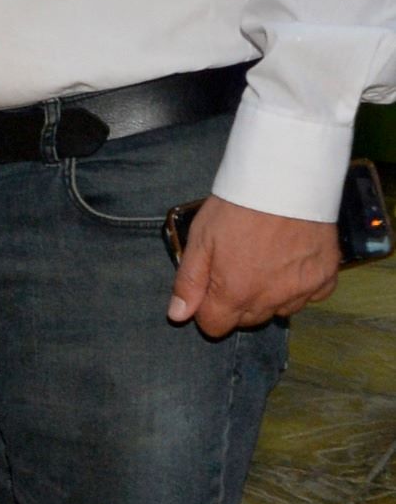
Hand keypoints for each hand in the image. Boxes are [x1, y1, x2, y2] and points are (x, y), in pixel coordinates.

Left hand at [168, 197, 338, 336]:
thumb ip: (189, 280)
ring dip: (270, 295)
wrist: (286, 178)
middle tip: (238, 266)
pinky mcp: (326, 277)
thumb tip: (178, 315)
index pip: (215, 326)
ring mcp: (302, 290)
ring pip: (280, 309)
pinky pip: (311, 296)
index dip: (207, 309)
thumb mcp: (201, 238)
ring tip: (266, 259)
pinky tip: (292, 260)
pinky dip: (300, 284)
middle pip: (248, 319)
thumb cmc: (238, 204)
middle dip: (237, 302)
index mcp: (235, 293)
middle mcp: (270, 299)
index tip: (210, 287)